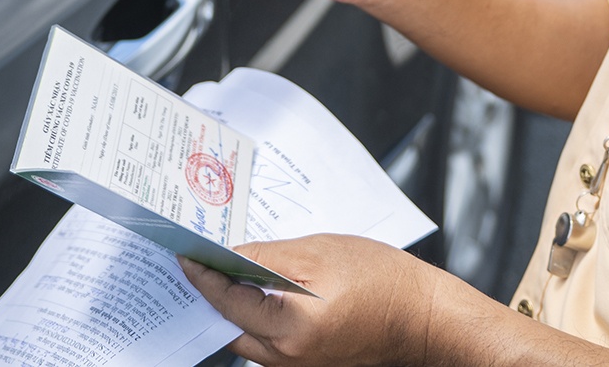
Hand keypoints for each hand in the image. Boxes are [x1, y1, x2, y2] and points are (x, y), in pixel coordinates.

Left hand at [179, 236, 438, 366]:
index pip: (227, 302)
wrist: (423, 317)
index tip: (185, 256)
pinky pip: (268, 342)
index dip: (202, 276)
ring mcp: (298, 366)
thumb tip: (228, 256)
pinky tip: (256, 290)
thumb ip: (268, 257)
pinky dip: (255, 317)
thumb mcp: (320, 253)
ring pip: (247, 337)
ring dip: (232, 306)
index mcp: (289, 330)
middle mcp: (288, 358)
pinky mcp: (308, 363)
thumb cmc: (383, 281)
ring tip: (223, 271)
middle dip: (211, 294)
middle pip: (230, 327)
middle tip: (197, 262)